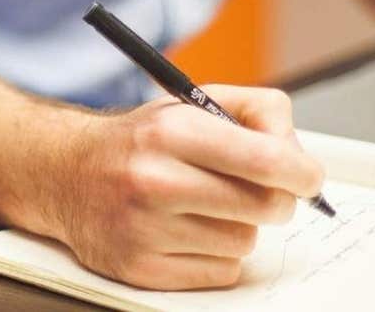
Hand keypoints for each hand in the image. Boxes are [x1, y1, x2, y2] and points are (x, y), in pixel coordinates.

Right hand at [46, 87, 323, 289]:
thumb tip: (299, 155)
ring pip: (244, 241)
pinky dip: (216, 255)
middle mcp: (154, 180)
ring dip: (239, 226)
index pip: (265, 160)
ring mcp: (144, 229)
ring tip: (206, 206)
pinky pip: (221, 272)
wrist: (67, 173)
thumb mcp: (193, 103)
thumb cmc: (142, 140)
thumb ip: (257, 112)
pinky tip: (189, 231)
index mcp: (171, 131)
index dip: (302, 172)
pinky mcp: (140, 269)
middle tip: (262, 190)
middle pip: (265, 206)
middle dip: (276, 198)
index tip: (308, 177)